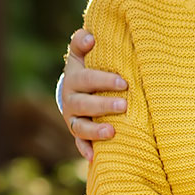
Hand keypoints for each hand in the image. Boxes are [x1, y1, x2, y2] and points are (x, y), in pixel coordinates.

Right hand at [62, 28, 128, 160]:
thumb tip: (90, 37)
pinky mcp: (77, 134)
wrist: (75, 89)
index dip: (103, 80)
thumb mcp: (82, 53)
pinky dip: (86, 150)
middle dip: (103, 105)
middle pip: (84, 105)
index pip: (86, 79)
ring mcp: (73, 119)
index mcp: (74, 79)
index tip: (123, 82)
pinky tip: (94, 157)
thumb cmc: (86, 66)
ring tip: (112, 132)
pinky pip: (79, 144)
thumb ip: (82, 42)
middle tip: (124, 104)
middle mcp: (70, 100)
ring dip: (95, 131)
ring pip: (80, 127)